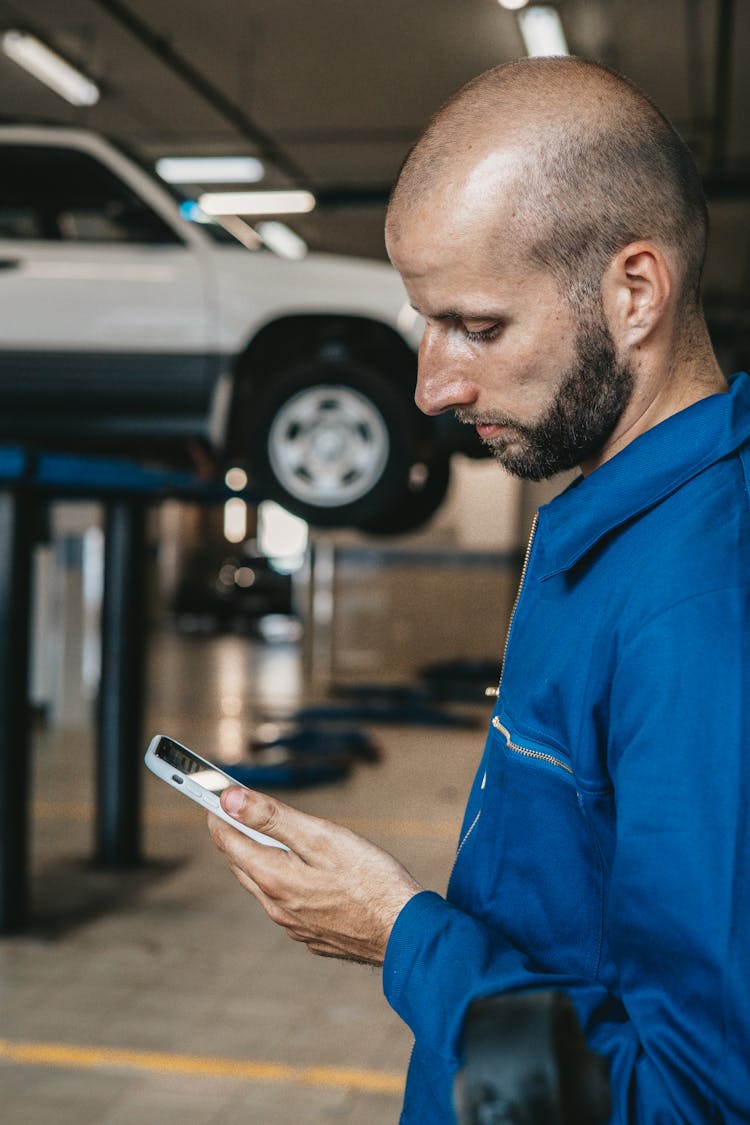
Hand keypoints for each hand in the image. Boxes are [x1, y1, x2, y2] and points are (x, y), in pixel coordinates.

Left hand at [207, 787, 422, 964]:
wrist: (407, 933)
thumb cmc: (371, 880)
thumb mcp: (321, 837)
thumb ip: (273, 818)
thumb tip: (230, 800)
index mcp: (274, 878)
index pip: (229, 842)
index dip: (218, 815)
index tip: (211, 796)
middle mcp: (277, 907)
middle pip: (242, 866)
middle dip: (233, 837)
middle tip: (230, 814)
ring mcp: (295, 926)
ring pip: (263, 888)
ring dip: (256, 861)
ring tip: (260, 839)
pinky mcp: (315, 936)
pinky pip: (287, 907)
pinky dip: (282, 885)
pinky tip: (299, 876)